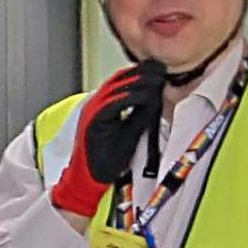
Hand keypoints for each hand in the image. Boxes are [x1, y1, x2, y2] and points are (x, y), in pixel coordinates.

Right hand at [50, 60, 167, 216]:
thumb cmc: (105, 160)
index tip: (158, 70)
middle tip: (160, 69)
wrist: (88, 178)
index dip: (140, 74)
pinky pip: (111, 105)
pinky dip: (127, 98)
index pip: (122, 81)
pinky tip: (142, 95)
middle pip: (119, 80)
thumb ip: (139, 115)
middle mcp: (95, 104)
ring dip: (137, 82)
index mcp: (102, 105)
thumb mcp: (129, 132)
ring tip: (156, 79)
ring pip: (115, 89)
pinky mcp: (92, 122)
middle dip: (141, 74)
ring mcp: (92, 112)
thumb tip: (154, 99)